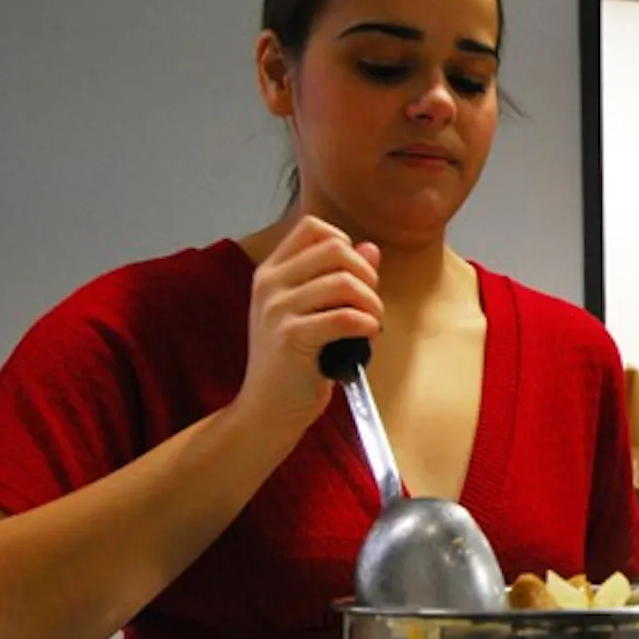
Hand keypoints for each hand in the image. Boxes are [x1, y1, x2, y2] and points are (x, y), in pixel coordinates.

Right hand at [232, 216, 382, 434]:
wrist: (266, 409)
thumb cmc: (292, 363)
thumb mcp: (310, 312)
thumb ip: (338, 277)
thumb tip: (370, 248)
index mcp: (271, 272)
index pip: (312, 228)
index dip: (345, 244)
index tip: (356, 274)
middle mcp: (270, 285)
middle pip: (335, 249)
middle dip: (367, 274)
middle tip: (370, 303)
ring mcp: (277, 309)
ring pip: (345, 282)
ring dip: (371, 304)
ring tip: (371, 324)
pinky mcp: (292, 337)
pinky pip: (345, 317)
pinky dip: (367, 325)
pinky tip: (367, 337)